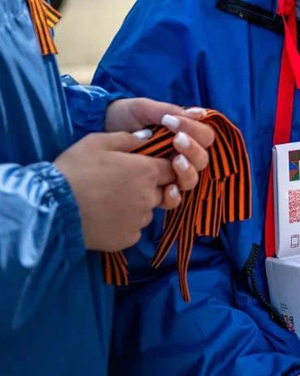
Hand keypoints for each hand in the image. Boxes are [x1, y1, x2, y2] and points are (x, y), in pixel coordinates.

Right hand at [56, 132, 185, 250]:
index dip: (161, 168)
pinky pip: (133, 230)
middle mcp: (149, 197)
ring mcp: (139, 220)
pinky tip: (104, 218)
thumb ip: (126, 138)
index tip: (144, 168)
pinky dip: (124, 225)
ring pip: (146, 212)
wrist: (51, 209)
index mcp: (147, 171)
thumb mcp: (97, 143)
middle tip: (121, 186)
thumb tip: (147, 135)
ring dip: (136, 207)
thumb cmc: (74, 170)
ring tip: (108, 202)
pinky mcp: (127, 239)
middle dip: (148, 188)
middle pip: (161, 192)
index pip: (172, 169)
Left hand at [105, 98, 214, 194]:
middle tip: (176, 140)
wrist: (96, 131)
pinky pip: (173, 200)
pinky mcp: (155, 191)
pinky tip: (167, 188)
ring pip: (192, 180)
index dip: (194, 130)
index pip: (205, 136)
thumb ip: (170, 110)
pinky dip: (173, 195)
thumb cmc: (123, 117)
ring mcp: (169, 175)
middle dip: (193, 149)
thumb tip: (201, 114)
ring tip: (175, 161)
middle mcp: (181, 156)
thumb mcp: (144, 109)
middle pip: (202, 160)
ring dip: (188, 171)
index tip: (172, 122)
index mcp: (184, 135)